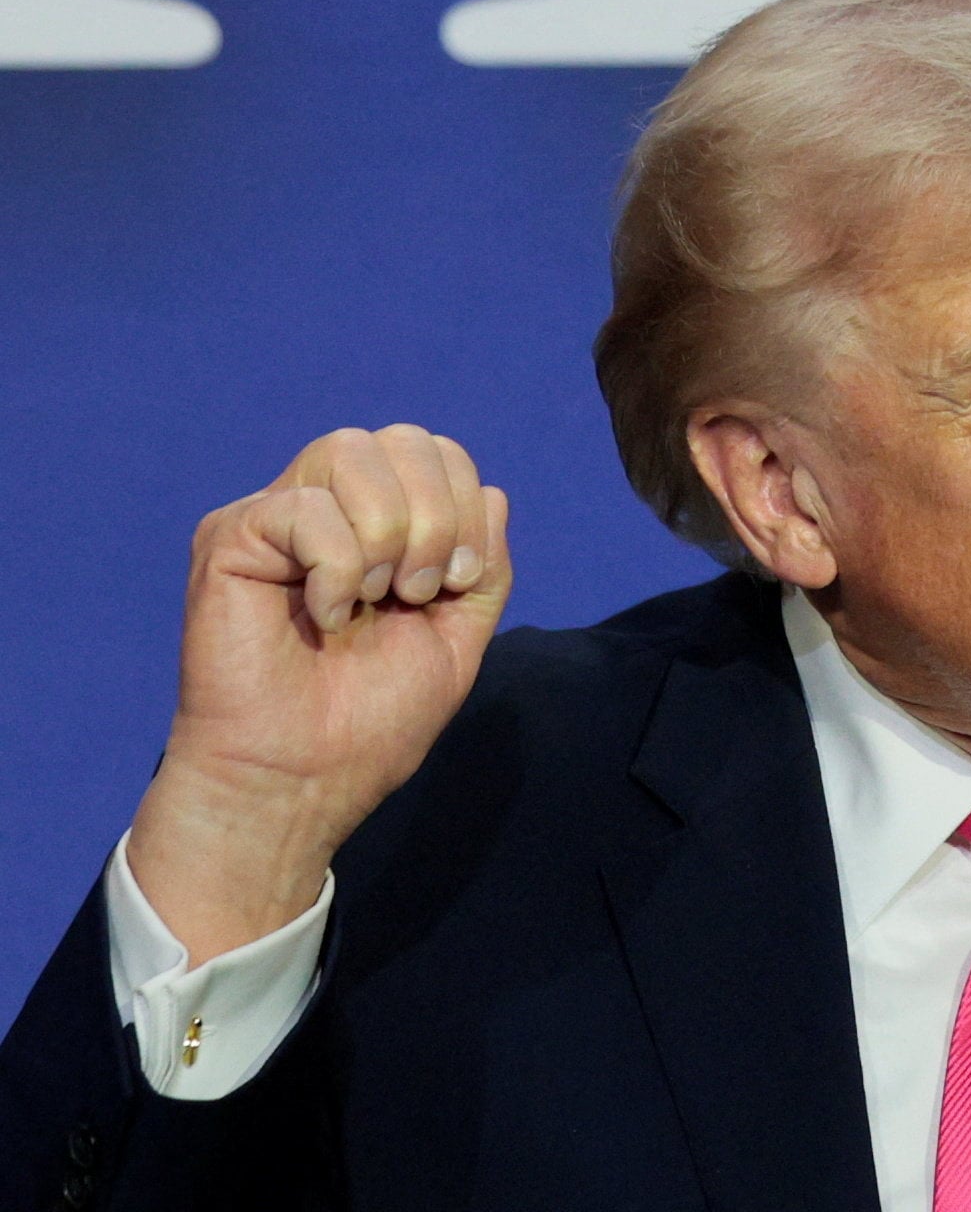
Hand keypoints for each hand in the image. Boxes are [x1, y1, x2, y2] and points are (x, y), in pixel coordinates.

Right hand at [126, 426, 512, 964]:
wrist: (304, 780)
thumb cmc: (371, 719)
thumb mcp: (458, 633)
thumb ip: (484, 563)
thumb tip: (491, 493)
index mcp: (381, 523)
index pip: (440, 452)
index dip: (467, 505)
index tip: (457, 582)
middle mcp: (328, 507)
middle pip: (404, 438)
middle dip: (437, 515)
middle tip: (416, 593)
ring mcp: (277, 517)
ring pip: (351, 450)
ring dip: (389, 531)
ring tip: (374, 599)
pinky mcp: (230, 537)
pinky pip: (306, 507)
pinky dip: (338, 567)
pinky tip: (325, 617)